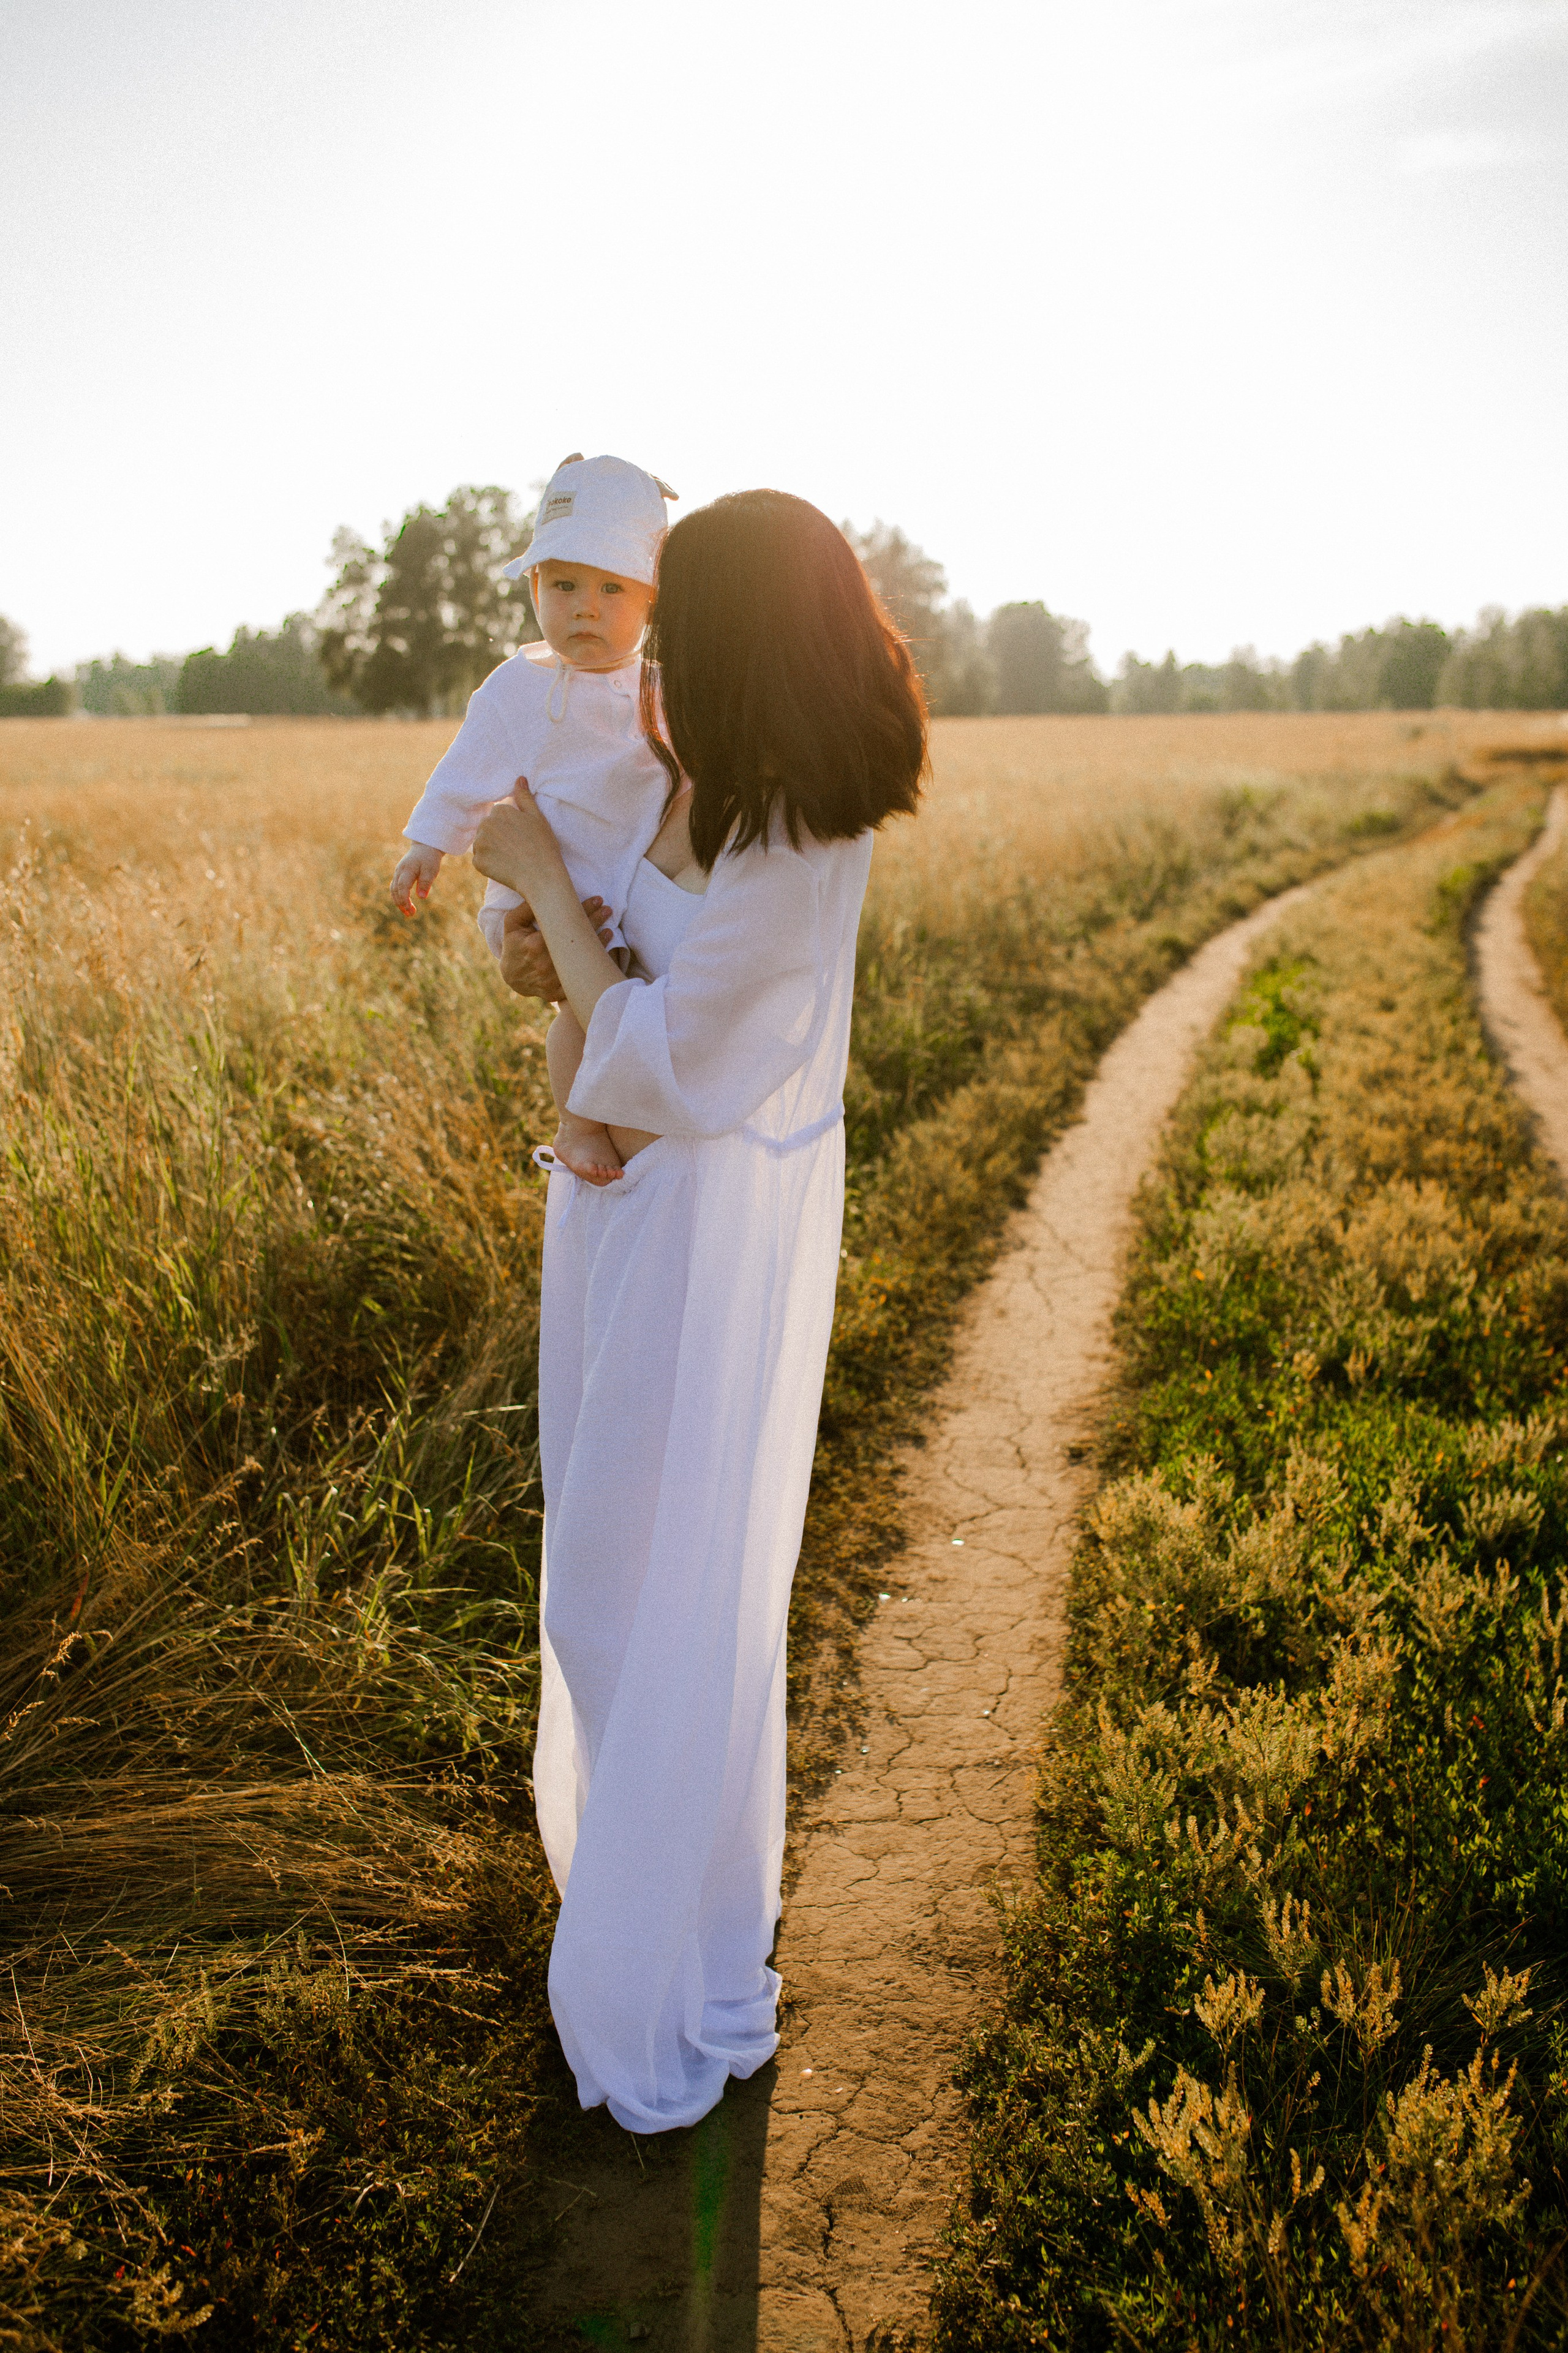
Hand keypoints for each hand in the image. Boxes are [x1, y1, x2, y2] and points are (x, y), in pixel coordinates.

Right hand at [392, 842, 442, 914]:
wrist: (425, 847)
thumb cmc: (429, 858)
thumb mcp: (431, 870)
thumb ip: (426, 883)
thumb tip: (421, 897)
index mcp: (407, 870)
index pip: (402, 888)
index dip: (404, 900)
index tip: (410, 910)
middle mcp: (399, 871)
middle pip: (395, 890)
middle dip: (401, 904)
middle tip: (411, 914)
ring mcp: (398, 872)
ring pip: (393, 890)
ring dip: (398, 902)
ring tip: (408, 912)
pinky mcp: (399, 874)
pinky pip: (395, 887)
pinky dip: (398, 896)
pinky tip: (405, 904)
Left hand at [472, 778, 564, 897]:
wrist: (541, 877)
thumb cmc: (543, 846)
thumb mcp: (537, 818)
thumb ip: (525, 798)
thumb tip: (519, 778)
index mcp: (499, 811)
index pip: (499, 815)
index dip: (511, 826)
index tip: (522, 836)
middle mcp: (486, 824)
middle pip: (488, 828)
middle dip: (498, 836)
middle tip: (517, 848)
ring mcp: (480, 844)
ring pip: (482, 844)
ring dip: (492, 849)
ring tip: (511, 858)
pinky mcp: (478, 862)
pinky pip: (480, 860)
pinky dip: (489, 864)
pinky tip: (505, 867)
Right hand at [500, 896, 611, 999]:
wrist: (511, 976)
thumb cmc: (514, 945)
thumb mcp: (513, 923)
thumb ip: (526, 908)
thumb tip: (545, 892)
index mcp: (534, 945)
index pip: (564, 924)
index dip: (583, 909)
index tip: (597, 900)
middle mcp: (544, 965)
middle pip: (576, 941)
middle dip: (595, 922)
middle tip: (608, 910)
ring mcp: (551, 981)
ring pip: (581, 962)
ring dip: (599, 945)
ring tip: (609, 931)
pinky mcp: (558, 992)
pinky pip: (579, 980)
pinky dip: (592, 967)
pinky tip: (604, 955)